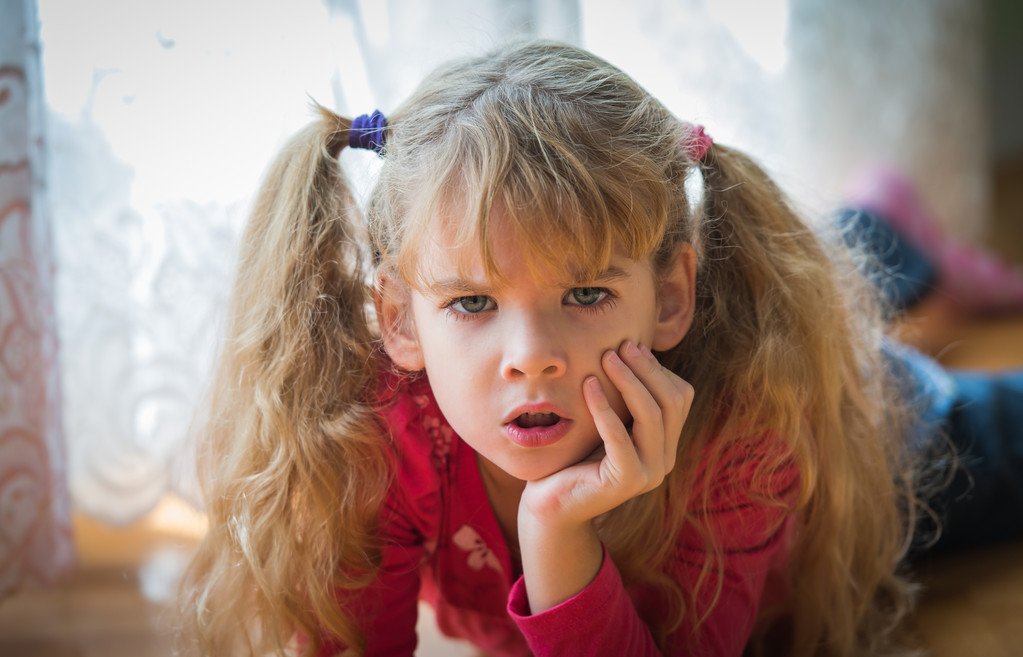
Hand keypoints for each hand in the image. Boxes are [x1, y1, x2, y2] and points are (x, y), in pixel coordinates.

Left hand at [519, 340, 694, 527]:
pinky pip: (620, 436)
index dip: (658, 369)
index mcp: (665, 445)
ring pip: (652, 415)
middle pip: (671, 402)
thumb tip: (630, 348)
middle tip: (621, 345)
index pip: (680, 397)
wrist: (551, 504)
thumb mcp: (606, 421)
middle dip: (647, 369)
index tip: (631, 346)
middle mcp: (665, 460)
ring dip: (628, 381)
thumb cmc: (574, 457)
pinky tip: (588, 385)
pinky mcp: (627, 481)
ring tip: (606, 358)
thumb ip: (623, 398)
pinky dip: (605, 407)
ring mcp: (650, 473)